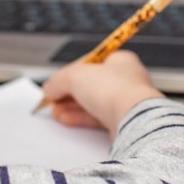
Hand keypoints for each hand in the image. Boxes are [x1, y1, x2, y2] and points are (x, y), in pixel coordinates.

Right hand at [41, 51, 163, 134]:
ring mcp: (126, 102)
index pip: (90, 63)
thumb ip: (58, 81)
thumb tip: (49, 88)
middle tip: (53, 98)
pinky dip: (80, 118)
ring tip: (55, 111)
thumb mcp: (75, 76)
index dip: (69, 72)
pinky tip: (66, 119)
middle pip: (91, 85)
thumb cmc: (114, 88)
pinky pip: (98, 118)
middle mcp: (126, 80)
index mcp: (120, 60)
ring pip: (94, 103)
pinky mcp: (123, 122)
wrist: (133, 118)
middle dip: (68, 93)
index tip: (55, 81)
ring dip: (72, 106)